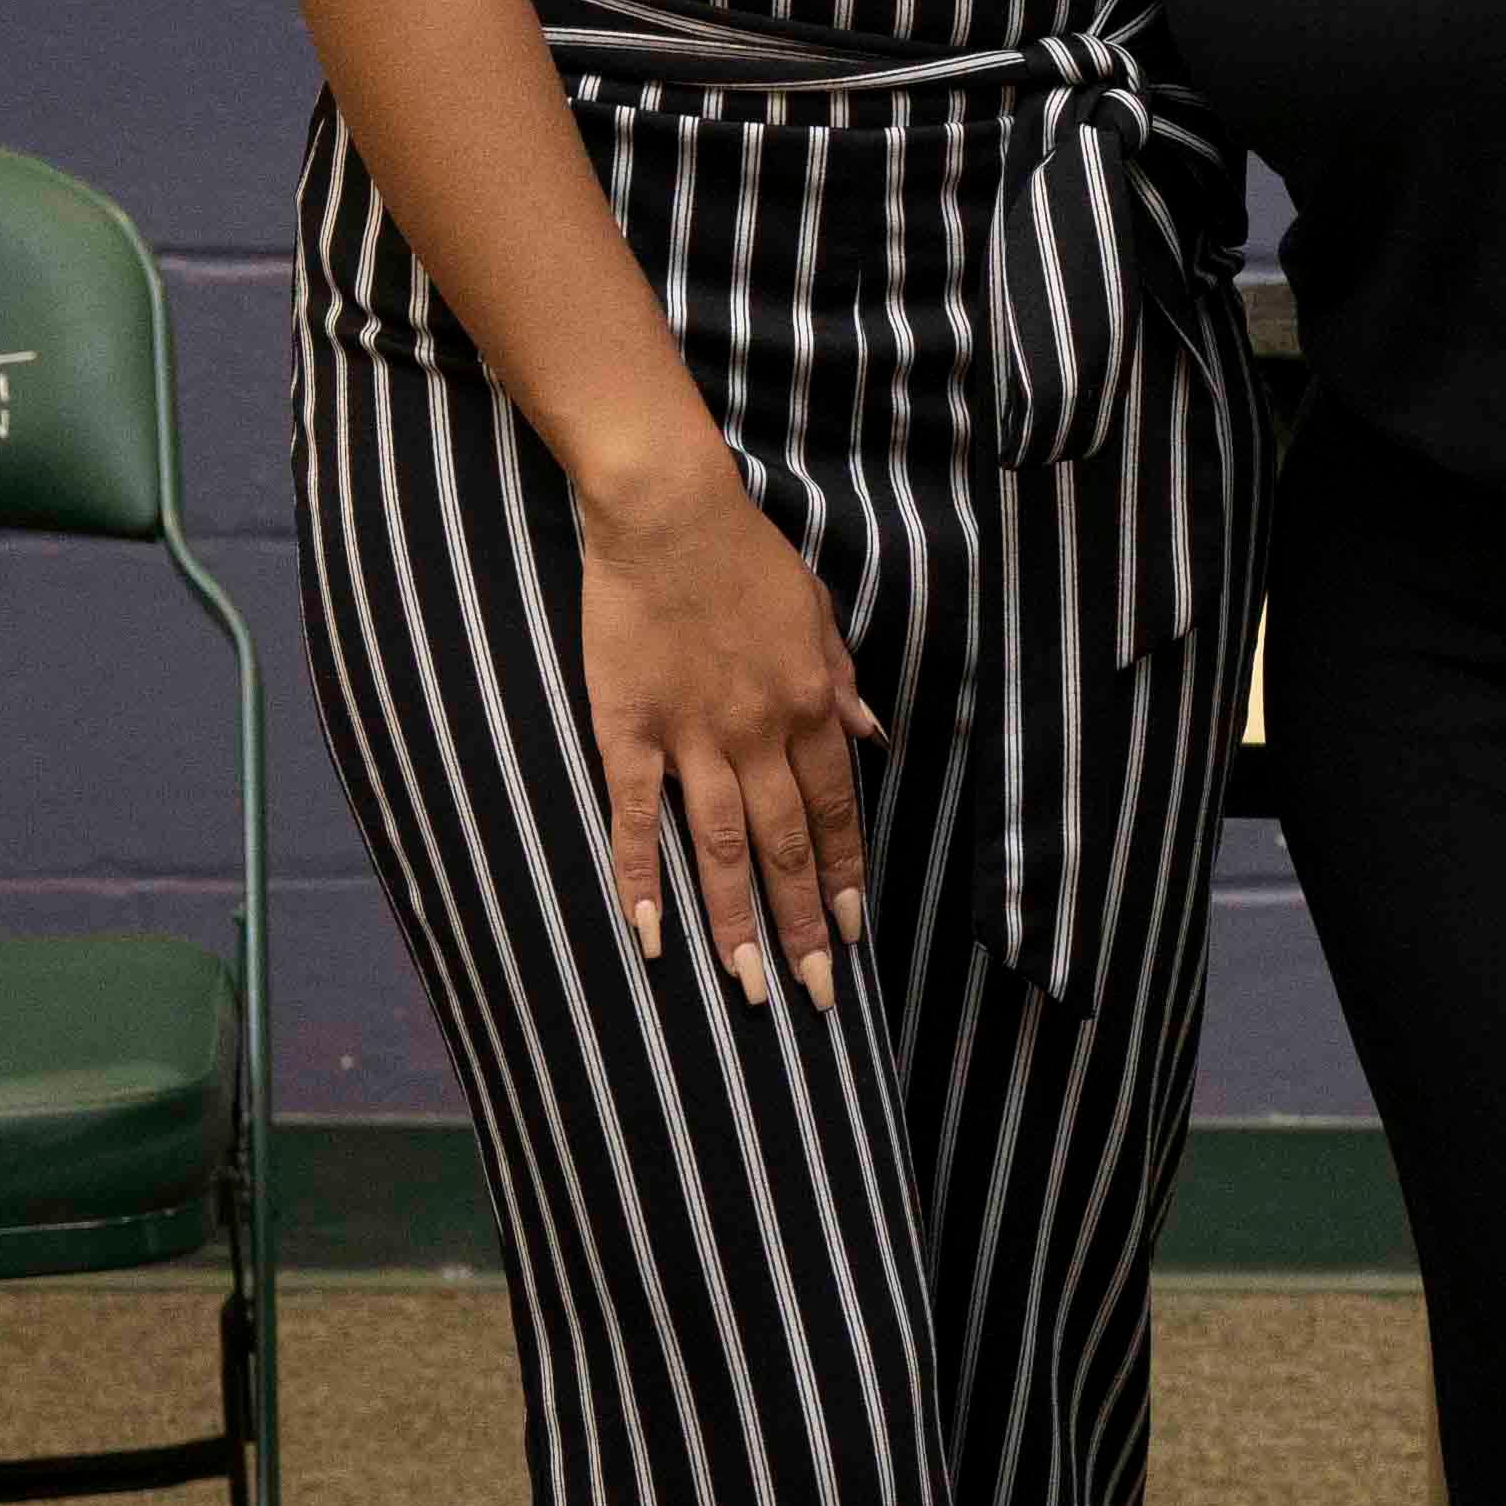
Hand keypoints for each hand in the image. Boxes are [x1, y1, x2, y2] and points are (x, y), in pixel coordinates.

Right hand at [573, 456, 875, 1011]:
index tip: (848, 933)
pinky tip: (652, 935)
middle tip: (812, 993)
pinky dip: (644, 879)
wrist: (669, 513)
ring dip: (737, 924)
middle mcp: (762, 734)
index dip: (841, 877)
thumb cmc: (748, 559)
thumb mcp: (818, 616)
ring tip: (749, 986)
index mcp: (811, 708)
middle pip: (787, 848)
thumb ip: (842, 684)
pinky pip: (638, 817)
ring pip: (723, 849)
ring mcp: (694, 737)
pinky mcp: (629, 730)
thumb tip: (875, 736)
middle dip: (801, 926)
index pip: (836, 813)